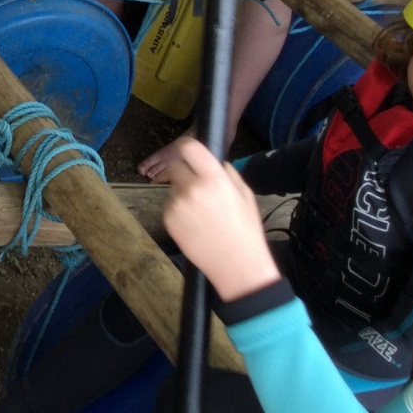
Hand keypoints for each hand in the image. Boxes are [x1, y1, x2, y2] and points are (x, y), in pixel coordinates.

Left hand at [161, 139, 280, 302]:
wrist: (236, 265)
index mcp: (214, 178)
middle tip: (198, 185)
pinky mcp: (168, 219)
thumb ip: (226, 172)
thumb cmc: (244, 230)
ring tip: (202, 211)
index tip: (189, 153)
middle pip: (176, 165)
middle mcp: (192, 188)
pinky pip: (170, 204)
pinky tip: (195, 223)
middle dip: (185, 171)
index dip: (187, 148)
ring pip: (173, 186)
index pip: (188, 147)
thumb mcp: (245, 194)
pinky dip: (179, 209)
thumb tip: (212, 160)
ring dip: (182, 191)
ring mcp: (177, 204)